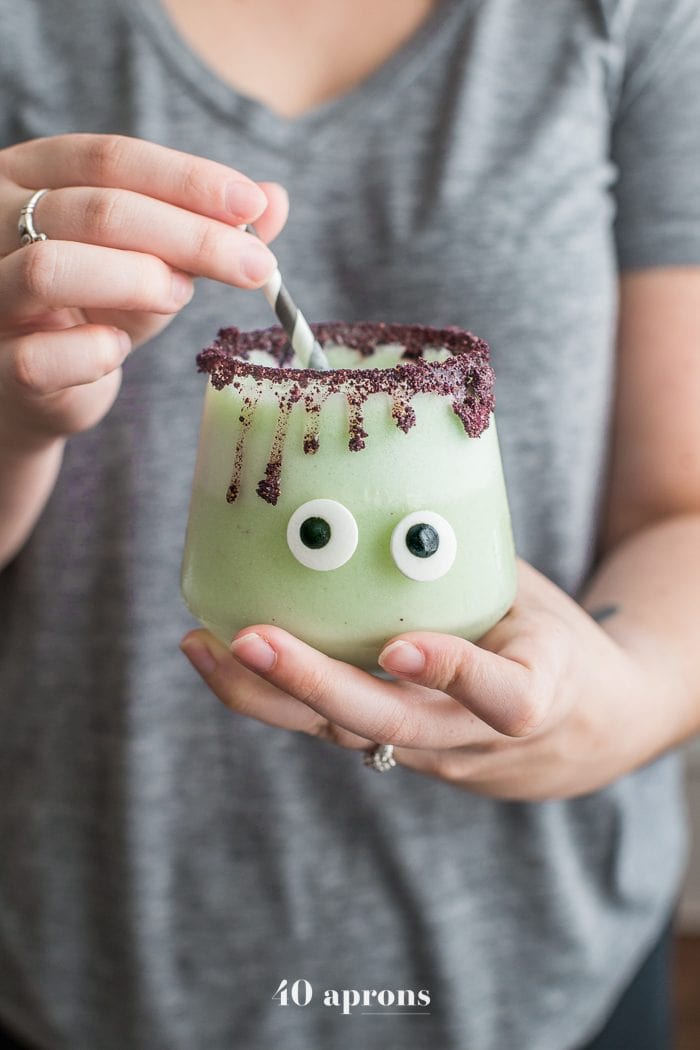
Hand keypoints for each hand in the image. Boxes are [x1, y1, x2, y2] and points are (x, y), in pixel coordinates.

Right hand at [0, 134, 287, 442]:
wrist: (37, 390)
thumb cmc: (92, 311)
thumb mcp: (153, 261)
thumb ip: (205, 229)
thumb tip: (275, 199)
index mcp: (30, 176)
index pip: (110, 159)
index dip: (187, 180)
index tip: (251, 206)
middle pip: (96, 209)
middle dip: (190, 236)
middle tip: (256, 266)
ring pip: (53, 268)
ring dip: (137, 281)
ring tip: (178, 298)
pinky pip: (40, 356)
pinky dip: (94, 353)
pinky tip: (118, 350)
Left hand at [180, 560, 671, 800]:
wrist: (582, 729)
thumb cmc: (553, 642)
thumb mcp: (537, 599)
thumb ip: (469, 565)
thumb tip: (391, 474)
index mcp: (538, 692)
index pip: (504, 698)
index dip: (453, 675)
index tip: (399, 650)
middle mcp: (475, 737)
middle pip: (393, 727)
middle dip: (314, 685)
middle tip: (249, 641)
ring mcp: (431, 753)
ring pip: (345, 736)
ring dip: (269, 697)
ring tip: (202, 648)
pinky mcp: (395, 752)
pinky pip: (331, 727)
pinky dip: (275, 696)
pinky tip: (223, 655)